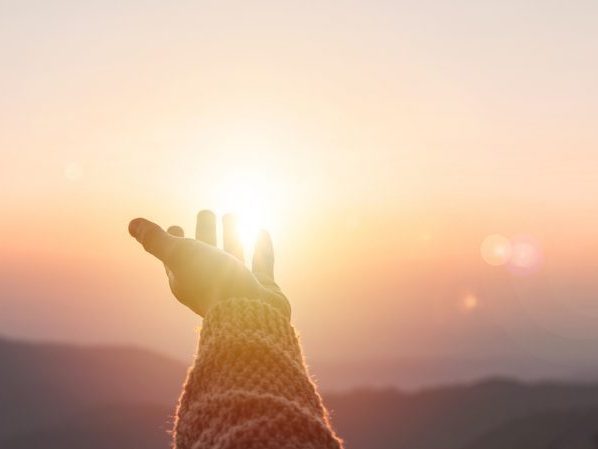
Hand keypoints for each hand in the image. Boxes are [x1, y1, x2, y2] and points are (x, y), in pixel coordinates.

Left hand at [128, 210, 289, 318]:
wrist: (250, 315)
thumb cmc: (211, 283)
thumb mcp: (179, 256)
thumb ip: (157, 240)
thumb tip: (132, 223)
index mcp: (187, 279)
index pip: (176, 257)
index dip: (174, 241)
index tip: (175, 226)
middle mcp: (211, 283)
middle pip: (205, 252)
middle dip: (205, 232)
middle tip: (206, 211)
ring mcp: (238, 285)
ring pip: (233, 254)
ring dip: (231, 234)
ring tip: (232, 213)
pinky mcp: (262, 287)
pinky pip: (261, 262)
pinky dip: (261, 246)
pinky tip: (262, 230)